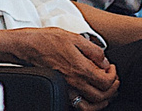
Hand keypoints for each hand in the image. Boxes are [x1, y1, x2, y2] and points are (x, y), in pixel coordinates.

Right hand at [0, 28, 117, 107]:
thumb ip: (93, 50)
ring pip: (90, 105)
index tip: (112, 68)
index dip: (113, 75)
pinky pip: (78, 105)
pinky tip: (90, 95)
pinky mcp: (61, 90)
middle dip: (111, 89)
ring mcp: (67, 89)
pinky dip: (88, 104)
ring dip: (102, 100)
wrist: (27, 47)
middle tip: (112, 79)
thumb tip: (104, 60)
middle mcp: (74, 82)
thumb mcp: (75, 37)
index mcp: (80, 68)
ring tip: (105, 90)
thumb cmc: (48, 40)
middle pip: (101, 96)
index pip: (106, 81)